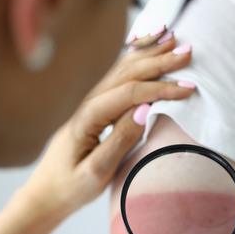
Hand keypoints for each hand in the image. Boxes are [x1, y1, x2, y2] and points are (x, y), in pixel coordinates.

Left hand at [0, 31, 194, 233]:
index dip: (160, 88)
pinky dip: (135, 61)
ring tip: (173, 39)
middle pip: (126, 73)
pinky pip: (117, 78)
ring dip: (148, 54)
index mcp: (87, 118)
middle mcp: (86, 104)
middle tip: (188, 52)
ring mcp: (88, 104)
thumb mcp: (96, 172)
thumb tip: (144, 110)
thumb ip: (119, 140)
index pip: (129, 93)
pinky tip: (146, 50)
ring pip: (121, 70)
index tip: (188, 89)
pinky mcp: (94, 109)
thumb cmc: (70, 188)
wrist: (46, 194)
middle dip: (159, 61)